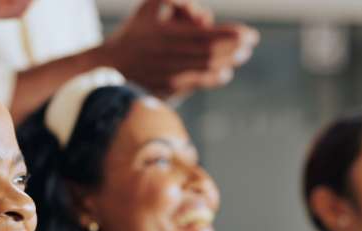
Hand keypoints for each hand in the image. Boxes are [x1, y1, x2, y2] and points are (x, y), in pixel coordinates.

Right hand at [99, 0, 259, 98]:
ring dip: (229, 62)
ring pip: (208, 70)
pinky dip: (215, 79)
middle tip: (250, 44)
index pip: (209, 35)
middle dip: (236, 48)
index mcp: (168, 34)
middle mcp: (171, 56)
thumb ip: (178, 0)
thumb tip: (204, 17)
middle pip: (213, 54)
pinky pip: (198, 84)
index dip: (233, 35)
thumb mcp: (151, 4)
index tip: (249, 33)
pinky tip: (225, 73)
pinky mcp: (170, 90)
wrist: (111, 65)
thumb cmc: (135, 32)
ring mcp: (171, 75)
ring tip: (241, 56)